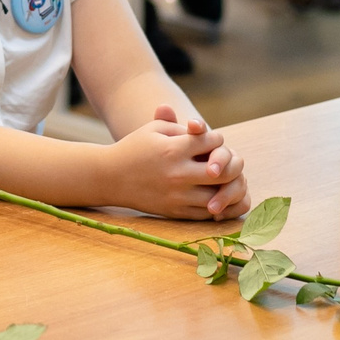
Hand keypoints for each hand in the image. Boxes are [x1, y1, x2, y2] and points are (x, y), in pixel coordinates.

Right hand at [105, 105, 249, 220]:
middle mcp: (178, 174)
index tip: (213, 139)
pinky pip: (205, 212)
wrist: (109, 178)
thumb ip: (181, 126)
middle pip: (221, 172)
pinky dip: (215, 204)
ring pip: (217, 196)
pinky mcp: (175, 212)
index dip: (216, 139)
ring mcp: (177, 196)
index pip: (212, 142)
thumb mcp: (153, 129)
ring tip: (222, 179)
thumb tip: (205, 131)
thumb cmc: (134, 148)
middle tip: (226, 160)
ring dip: (226, 187)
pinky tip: (213, 194)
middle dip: (230, 164)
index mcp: (173, 150)